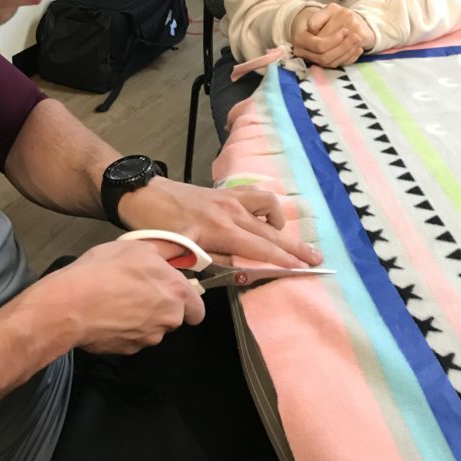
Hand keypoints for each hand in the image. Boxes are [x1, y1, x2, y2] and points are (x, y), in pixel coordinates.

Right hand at [33, 237, 204, 354]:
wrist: (69, 305)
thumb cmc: (105, 270)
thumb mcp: (137, 247)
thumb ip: (168, 249)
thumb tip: (188, 242)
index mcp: (176, 292)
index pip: (198, 309)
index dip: (187, 300)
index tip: (170, 291)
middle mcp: (168, 319)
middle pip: (174, 317)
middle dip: (161, 307)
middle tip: (138, 290)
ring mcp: (148, 338)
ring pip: (153, 329)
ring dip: (142, 318)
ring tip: (118, 300)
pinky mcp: (128, 351)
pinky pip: (133, 338)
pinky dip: (125, 329)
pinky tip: (107, 316)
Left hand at [117, 176, 322, 268]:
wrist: (143, 194)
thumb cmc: (156, 227)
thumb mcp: (181, 250)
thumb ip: (213, 260)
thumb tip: (239, 267)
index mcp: (222, 228)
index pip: (261, 247)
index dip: (284, 260)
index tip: (304, 269)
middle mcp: (232, 211)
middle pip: (271, 231)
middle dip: (295, 247)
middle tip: (317, 259)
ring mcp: (230, 198)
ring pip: (268, 207)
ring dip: (281, 223)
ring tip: (283, 238)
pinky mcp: (225, 192)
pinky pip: (255, 196)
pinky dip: (266, 207)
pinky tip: (264, 218)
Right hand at [292, 4, 374, 67]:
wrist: (329, 24)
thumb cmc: (328, 16)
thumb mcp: (325, 11)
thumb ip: (318, 18)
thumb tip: (314, 29)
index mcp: (300, 39)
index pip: (318, 45)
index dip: (333, 40)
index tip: (345, 30)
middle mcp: (303, 52)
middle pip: (324, 57)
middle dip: (342, 48)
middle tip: (356, 37)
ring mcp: (313, 60)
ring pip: (331, 63)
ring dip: (347, 53)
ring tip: (358, 41)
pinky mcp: (323, 65)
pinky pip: (336, 66)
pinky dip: (349, 59)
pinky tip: (358, 50)